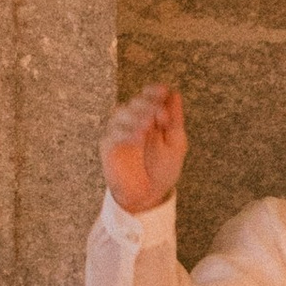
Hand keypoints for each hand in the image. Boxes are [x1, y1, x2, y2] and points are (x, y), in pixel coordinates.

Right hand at [102, 82, 185, 213]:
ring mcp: (119, 132)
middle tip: (161, 116)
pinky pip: (112, 134)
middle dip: (148, 105)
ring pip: (120, 113)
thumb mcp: (176, 144)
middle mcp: (133, 121)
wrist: (150, 195)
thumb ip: (175, 120)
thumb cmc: (163, 169)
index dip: (154, 91)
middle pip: (134, 102)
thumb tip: (175, 94)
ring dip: (135, 116)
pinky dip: (125, 133)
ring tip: (149, 125)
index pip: (148, 96)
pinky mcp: (109, 146)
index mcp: (150, 117)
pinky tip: (139, 137)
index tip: (164, 91)